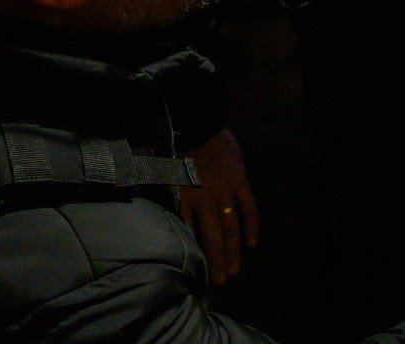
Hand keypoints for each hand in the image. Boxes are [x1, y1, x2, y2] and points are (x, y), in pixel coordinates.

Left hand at [178, 128, 258, 285]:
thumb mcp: (163, 175)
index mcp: (184, 197)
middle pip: (212, 235)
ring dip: (232, 249)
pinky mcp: (240, 181)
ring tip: (234, 270)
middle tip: (219, 281)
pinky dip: (251, 224)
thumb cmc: (178, 150)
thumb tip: (153, 215)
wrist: (199, 124)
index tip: (193, 272)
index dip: (193, 253)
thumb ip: (164, 198)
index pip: (189, 232)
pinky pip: (248, 206)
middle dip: (216, 259)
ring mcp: (224, 190)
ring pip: (231, 225)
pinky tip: (252, 242)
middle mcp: (205, 198)